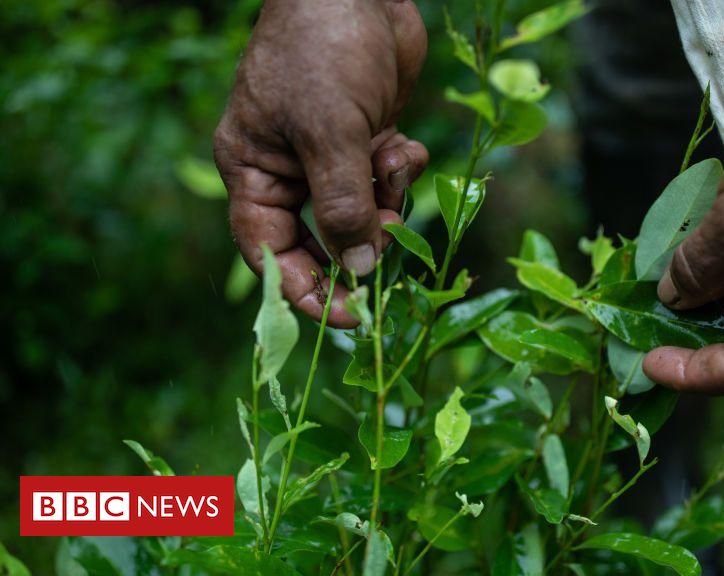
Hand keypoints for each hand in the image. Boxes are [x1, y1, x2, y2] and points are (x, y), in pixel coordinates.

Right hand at [214, 0, 427, 326]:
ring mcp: (329, 156)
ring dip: (387, 201)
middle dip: (357, 253)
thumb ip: (343, 205)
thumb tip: (358, 270)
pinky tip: (403, 143)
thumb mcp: (328, 131)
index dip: (304, 292)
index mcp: (254, 171)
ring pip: (363, 213)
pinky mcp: (367, 139)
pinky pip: (386, 180)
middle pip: (320, 241)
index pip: (269, 253)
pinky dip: (400, 170)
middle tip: (389, 273)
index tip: (347, 319)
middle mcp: (288, 170)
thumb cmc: (323, 49)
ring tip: (392, 161)